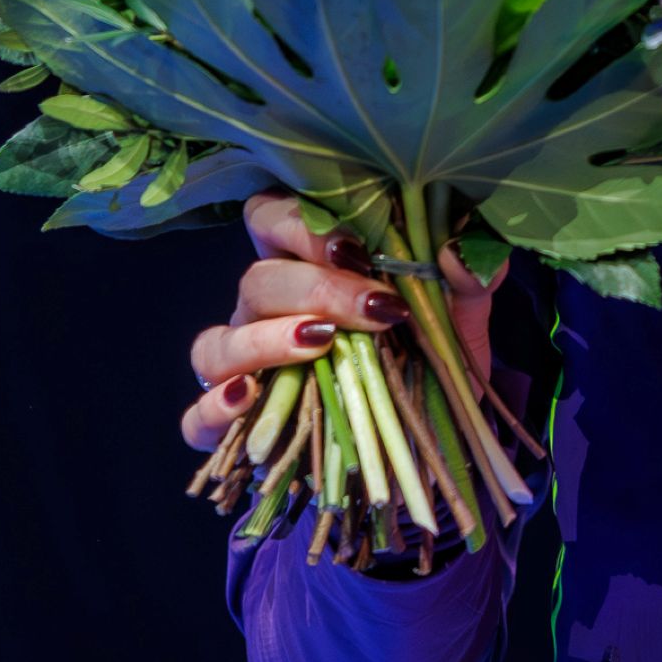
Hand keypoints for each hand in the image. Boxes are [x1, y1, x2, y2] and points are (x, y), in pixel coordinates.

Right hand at [177, 192, 501, 452]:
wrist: (427, 443)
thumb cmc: (430, 362)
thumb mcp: (460, 320)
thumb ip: (467, 281)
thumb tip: (455, 252)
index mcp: (308, 267)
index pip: (274, 218)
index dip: (304, 226)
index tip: (357, 248)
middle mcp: (266, 311)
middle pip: (257, 279)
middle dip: (316, 290)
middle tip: (378, 310)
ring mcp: (242, 368)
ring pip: (216, 342)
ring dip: (264, 340)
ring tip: (320, 346)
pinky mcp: (234, 427)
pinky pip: (195, 417)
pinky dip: (212, 408)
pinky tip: (247, 399)